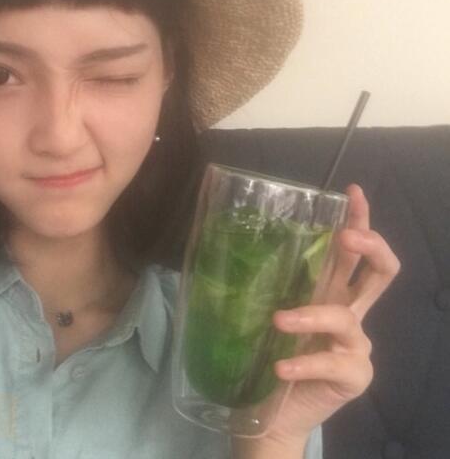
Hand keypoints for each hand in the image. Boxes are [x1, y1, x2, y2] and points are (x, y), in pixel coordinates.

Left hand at [261, 183, 400, 444]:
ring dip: (310, 315)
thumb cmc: (265, 354)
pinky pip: (331, 363)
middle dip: (369, 246)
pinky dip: (303, 362)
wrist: (269, 411)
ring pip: (345, 318)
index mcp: (329, 291)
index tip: (350, 192)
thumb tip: (222, 241)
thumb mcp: (264, 310)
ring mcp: (355, 345)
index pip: (353, 250)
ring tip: (277, 320)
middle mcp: (349, 312)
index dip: (359, 219)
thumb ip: (260, 284)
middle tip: (344, 238)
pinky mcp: (354, 376)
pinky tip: (279, 365)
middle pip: (380, 272)